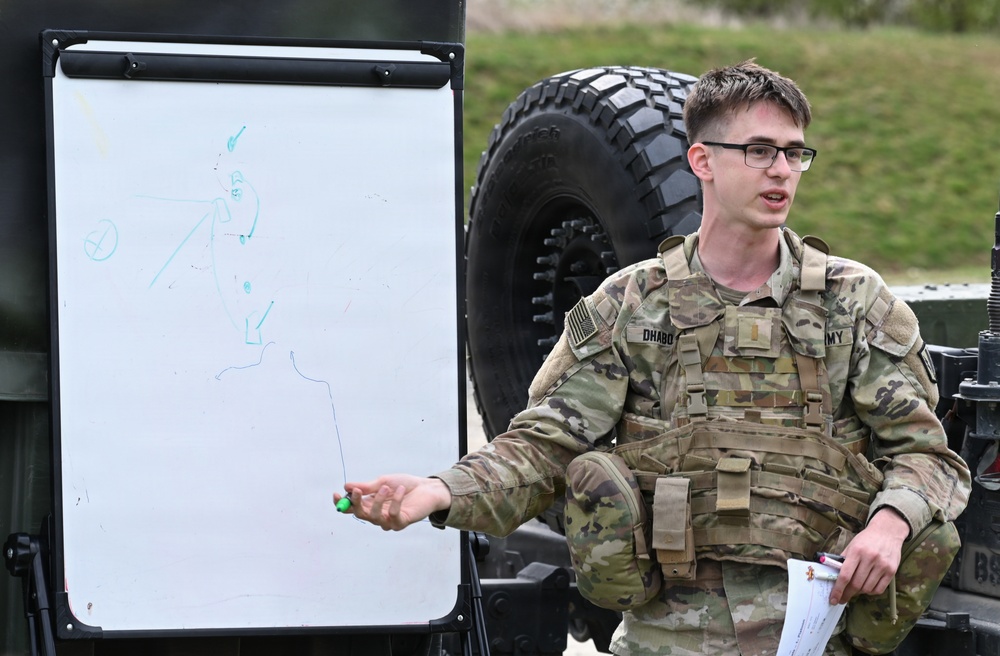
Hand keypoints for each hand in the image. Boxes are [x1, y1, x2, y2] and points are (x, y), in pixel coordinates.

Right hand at [333, 475, 451, 530]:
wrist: (426, 488)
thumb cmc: (404, 484)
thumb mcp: (384, 481)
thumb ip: (367, 487)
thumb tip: (347, 486)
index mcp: (370, 503)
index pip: (352, 507)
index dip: (342, 503)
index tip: (336, 494)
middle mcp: (377, 514)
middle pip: (360, 514)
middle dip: (357, 503)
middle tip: (358, 490)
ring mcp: (388, 521)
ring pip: (374, 517)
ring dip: (378, 500)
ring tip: (387, 486)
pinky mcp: (401, 522)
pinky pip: (392, 515)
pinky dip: (395, 501)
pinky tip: (401, 490)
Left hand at [829, 508, 909, 604]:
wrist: (887, 531)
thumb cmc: (866, 539)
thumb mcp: (852, 545)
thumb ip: (843, 560)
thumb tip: (833, 576)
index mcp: (856, 551)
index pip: (845, 575)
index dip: (838, 590)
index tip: (834, 599)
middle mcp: (870, 558)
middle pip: (856, 584)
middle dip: (847, 594)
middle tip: (843, 598)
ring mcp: (882, 565)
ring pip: (867, 588)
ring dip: (859, 592)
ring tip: (855, 589)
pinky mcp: (891, 571)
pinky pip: (879, 589)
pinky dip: (870, 592)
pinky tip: (867, 587)